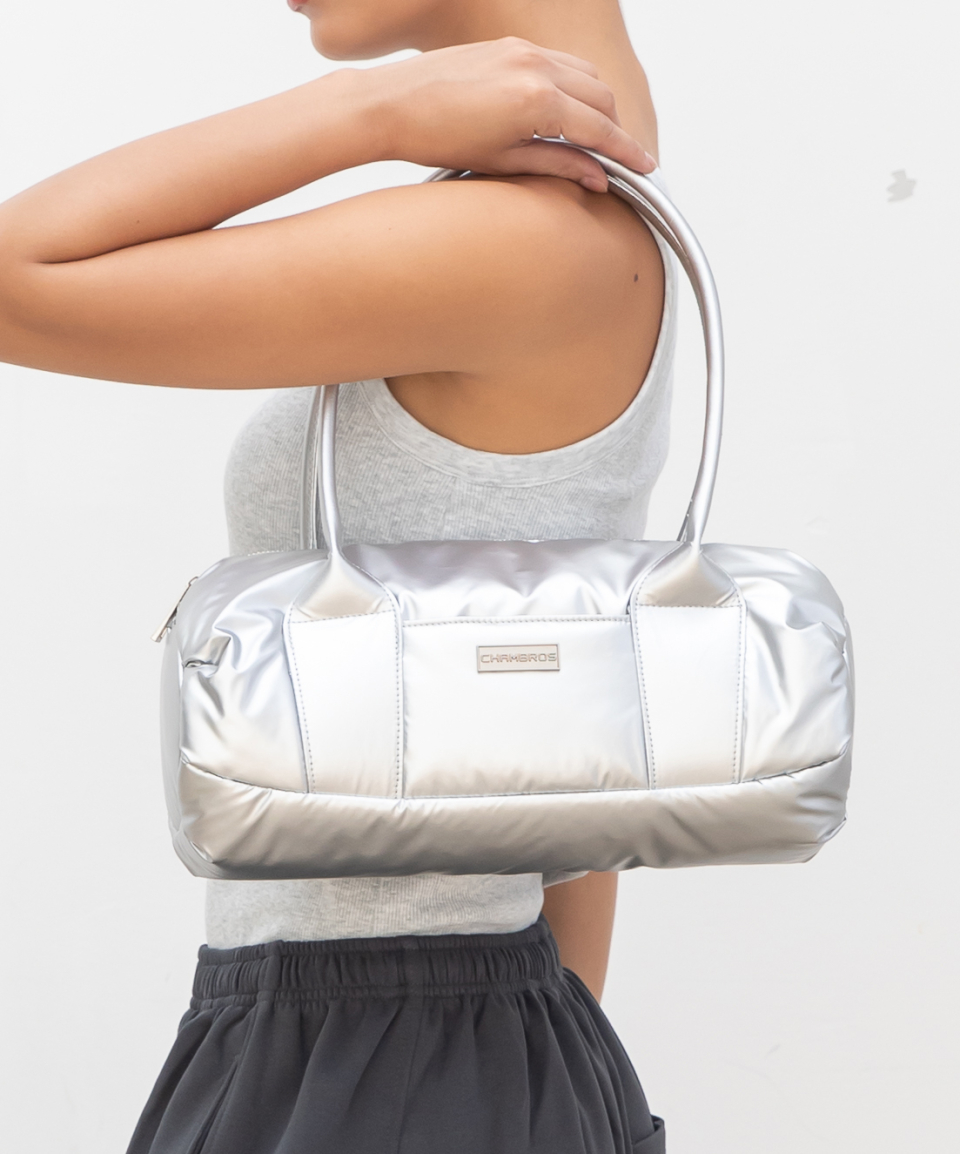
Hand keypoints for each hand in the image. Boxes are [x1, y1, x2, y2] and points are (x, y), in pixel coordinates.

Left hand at [365, 38, 655, 190]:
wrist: (391, 105)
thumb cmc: (437, 138)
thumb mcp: (503, 161)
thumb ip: (557, 164)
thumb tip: (597, 177)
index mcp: (537, 101)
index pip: (600, 128)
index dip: (626, 152)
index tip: (644, 168)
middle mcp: (536, 67)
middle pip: (601, 98)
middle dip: (614, 129)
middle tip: (616, 160)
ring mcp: (523, 50)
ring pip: (584, 75)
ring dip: (595, 105)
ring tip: (590, 138)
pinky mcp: (509, 45)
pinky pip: (559, 62)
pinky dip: (572, 86)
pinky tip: (561, 111)